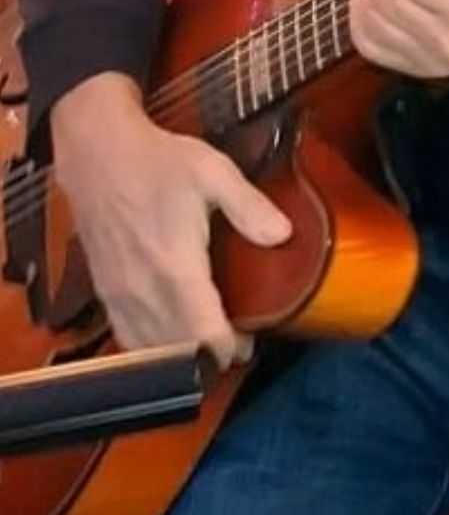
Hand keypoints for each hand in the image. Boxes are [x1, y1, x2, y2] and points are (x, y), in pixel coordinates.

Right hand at [50, 72, 291, 367]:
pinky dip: (150, 348)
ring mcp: (119, 295)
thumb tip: (284, 235)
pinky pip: (126, 335)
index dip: (226, 349)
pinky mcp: (104, 292)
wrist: (98, 156)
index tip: (249, 347)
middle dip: (207, 358)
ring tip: (209, 348)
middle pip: (175, 349)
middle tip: (237, 350)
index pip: (201, 331)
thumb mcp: (214, 172)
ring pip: (148, 348)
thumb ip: (249, 206)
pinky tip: (170, 340)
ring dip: (179, 357)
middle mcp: (143, 289)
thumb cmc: (160, 162)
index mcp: (175, 266)